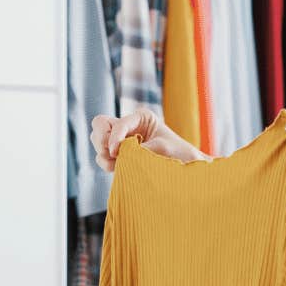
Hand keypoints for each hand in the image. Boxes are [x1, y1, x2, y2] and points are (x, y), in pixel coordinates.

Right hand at [90, 108, 204, 171]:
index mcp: (141, 117)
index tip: (116, 153)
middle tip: (112, 155)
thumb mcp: (164, 148)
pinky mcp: (121, 155)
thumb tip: (123, 155)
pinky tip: (117, 168)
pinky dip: (106, 163)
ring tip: (115, 164)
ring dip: (102, 153)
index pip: (117, 123)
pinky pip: (103, 156)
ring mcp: (123, 140)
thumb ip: (144, 149)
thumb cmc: (181, 154)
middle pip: (100, 125)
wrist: (188, 168)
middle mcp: (129, 126)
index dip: (114, 137)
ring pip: (98, 140)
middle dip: (102, 140)